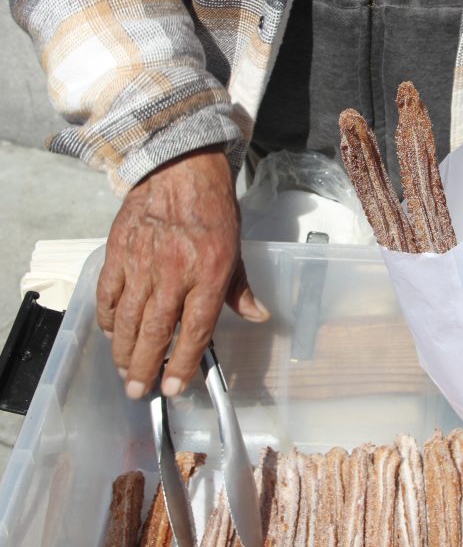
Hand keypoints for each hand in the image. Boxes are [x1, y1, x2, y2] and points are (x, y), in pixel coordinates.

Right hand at [96, 146, 269, 398]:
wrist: (180, 168)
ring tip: (125, 371)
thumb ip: (241, 288)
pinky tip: (111, 333)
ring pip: (126, 320)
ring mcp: (141, 263)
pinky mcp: (118, 252)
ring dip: (123, 351)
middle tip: (139, 391)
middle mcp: (173, 273)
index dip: (183, 363)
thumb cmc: (213, 209)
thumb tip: (258, 317)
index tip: (173, 387)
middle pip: (155, 332)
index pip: (195, 329)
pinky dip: (107, 318)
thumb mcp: (235, 248)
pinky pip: (107, 294)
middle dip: (145, 367)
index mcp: (209, 273)